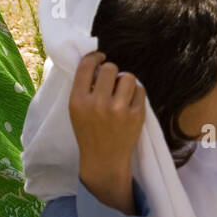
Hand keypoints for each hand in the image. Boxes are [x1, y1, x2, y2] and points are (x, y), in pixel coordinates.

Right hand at [69, 51, 146, 214]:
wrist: (104, 159)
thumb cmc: (89, 131)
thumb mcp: (76, 110)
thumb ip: (84, 88)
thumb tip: (98, 62)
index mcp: (78, 101)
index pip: (86, 66)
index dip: (94, 57)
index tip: (100, 57)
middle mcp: (97, 104)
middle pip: (109, 68)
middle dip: (111, 72)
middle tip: (110, 82)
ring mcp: (118, 110)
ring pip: (127, 77)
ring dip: (124, 81)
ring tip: (121, 92)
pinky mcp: (136, 116)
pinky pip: (140, 90)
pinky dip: (136, 93)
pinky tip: (129, 102)